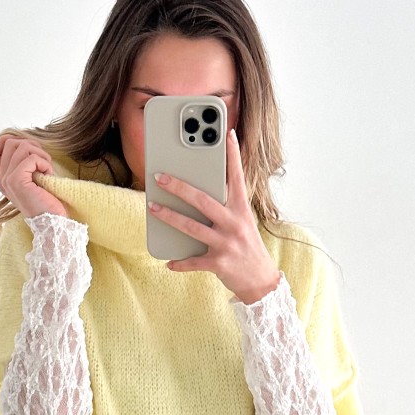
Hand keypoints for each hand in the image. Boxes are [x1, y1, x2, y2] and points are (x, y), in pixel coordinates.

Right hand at [0, 133, 69, 219]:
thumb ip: (24, 164)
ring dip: (40, 154)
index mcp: (3, 180)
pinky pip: (31, 158)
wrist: (53, 224)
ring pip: (21, 146)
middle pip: (9, 142)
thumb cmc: (48, 203)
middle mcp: (2, 180)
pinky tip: (48, 176)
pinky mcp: (17, 181)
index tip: (27, 148)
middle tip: (43, 161)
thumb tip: (26, 142)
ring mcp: (7, 180)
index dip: (7, 141)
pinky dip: (44, 163)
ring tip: (47, 169)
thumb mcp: (33, 180)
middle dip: (32, 145)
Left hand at [148, 128, 280, 302]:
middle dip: (179, 187)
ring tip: (153, 209)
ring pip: (192, 228)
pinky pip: (193, 262)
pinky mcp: (219, 263)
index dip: (232, 155)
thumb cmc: (247, 247)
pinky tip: (169, 261)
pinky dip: (179, 262)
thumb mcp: (243, 222)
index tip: (227, 133)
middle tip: (160, 178)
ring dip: (170, 217)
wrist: (261, 281)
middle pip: (203, 200)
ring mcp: (226, 243)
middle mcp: (234, 223)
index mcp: (242, 209)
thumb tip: (198, 193)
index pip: (237, 177)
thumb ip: (226, 206)